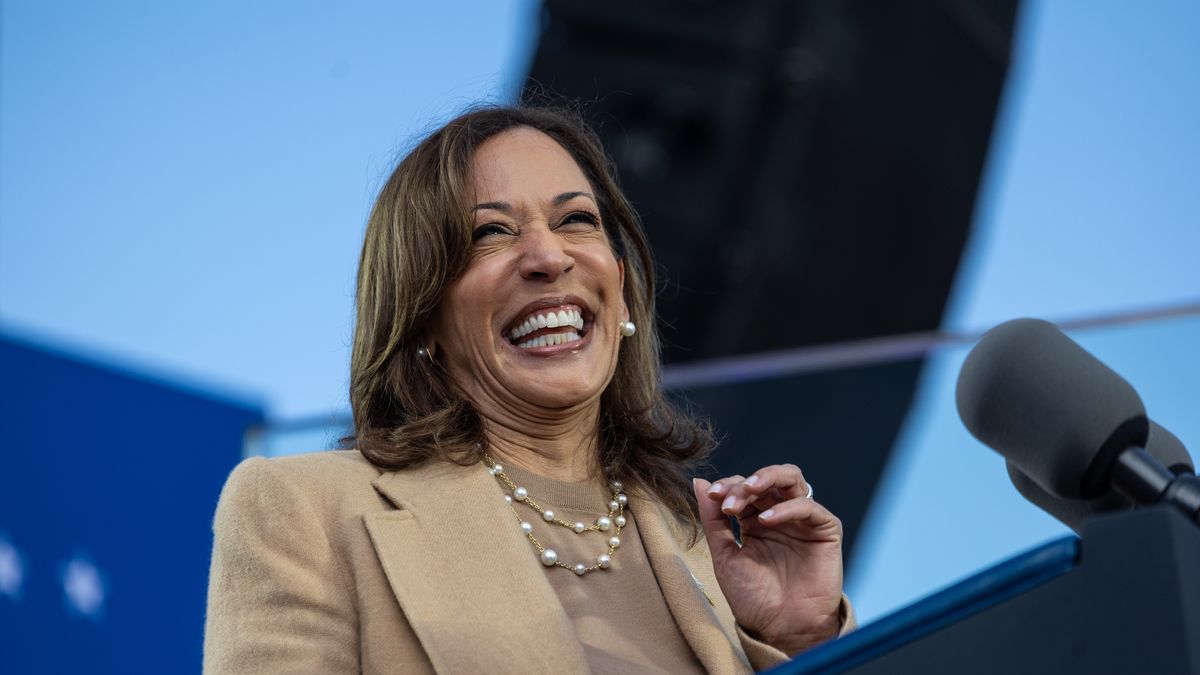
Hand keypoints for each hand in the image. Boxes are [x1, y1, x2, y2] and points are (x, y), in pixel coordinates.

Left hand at [694, 464, 843, 654]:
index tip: (712, 496)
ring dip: (768, 477)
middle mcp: (779, 515)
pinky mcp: (825, 531)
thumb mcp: (726, 557)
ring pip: (792, 479)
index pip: (743, 488)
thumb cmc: (754, 599)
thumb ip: (713, 520)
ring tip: (749, 490)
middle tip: (728, 499)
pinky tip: (767, 520)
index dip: (727, 486)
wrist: (781, 630)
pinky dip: (787, 508)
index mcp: (754, 520)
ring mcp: (802, 521)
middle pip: (766, 479)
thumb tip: (699, 482)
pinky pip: (810, 507)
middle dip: (744, 483)